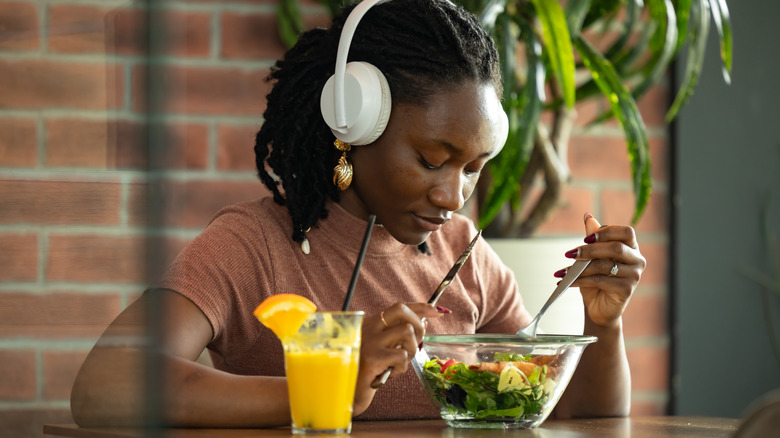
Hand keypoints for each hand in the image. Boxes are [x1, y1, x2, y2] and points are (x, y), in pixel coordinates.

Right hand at [352, 303, 442, 414]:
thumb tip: (425, 323)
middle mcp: (369, 328)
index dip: (421, 307)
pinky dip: (401, 368)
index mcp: (371, 324)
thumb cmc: (367, 371)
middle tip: (415, 344)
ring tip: (399, 363)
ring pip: (407, 333)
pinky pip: (402, 356)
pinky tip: (390, 373)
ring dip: (411, 350)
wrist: (346, 392)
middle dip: (418, 326)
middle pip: (402, 311)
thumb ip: (399, 336)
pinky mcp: (373, 358)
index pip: (399, 307)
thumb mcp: (383, 349)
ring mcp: (370, 341)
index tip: (436, 312)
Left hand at [560, 213, 645, 327]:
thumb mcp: (593, 257)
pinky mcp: (627, 289)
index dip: (606, 232)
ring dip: (580, 267)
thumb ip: (593, 237)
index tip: (586, 238)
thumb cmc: (597, 278)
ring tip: (563, 271)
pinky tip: (567, 281)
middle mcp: (637, 259)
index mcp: (631, 247)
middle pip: (615, 248)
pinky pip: (600, 281)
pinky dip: (580, 280)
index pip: (626, 232)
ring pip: (605, 266)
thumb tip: (588, 216)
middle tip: (570, 254)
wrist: (599, 306)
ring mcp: (634, 275)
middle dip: (590, 250)